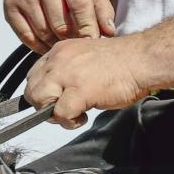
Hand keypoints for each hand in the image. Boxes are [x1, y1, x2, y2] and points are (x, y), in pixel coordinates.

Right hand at [3, 0, 115, 52]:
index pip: (80, 6)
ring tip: (64, 45)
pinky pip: (26, 36)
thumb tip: (110, 32)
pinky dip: (39, 46)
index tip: (93, 42)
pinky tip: (48, 44)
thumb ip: (102, 8)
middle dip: (72, 39)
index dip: (88, 28)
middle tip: (78, 46)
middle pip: (60, 24)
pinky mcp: (10, 6)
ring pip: (43, 32)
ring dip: (55, 44)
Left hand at [24, 36, 153, 128]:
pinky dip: (70, 122)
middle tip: (64, 108)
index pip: (34, 75)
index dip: (43, 92)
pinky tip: (84, 116)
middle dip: (44, 105)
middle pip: (32, 89)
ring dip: (53, 113)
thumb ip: (68, 71)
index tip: (54, 100)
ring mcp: (67, 74)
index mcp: (60, 51)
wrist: (141, 59)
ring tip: (73, 112)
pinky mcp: (78, 90)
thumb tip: (56, 92)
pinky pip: (59, 114)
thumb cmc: (122, 61)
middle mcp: (59, 60)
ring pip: (39, 100)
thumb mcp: (85, 58)